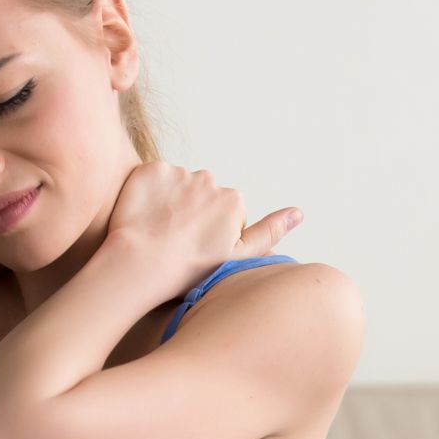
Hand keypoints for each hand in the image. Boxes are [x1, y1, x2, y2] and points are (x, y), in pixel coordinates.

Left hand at [105, 162, 302, 297]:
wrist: (140, 264)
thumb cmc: (190, 269)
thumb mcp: (238, 256)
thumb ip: (270, 231)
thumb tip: (299, 213)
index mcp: (233, 199)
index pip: (223, 211)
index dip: (209, 232)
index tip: (196, 248)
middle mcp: (209, 179)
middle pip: (200, 195)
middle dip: (191, 212)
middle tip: (175, 240)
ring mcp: (178, 172)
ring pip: (175, 187)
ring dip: (168, 202)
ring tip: (156, 231)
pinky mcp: (150, 170)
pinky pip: (151, 179)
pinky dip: (147, 194)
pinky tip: (142, 217)